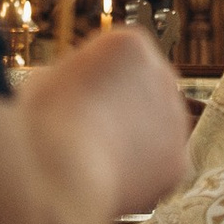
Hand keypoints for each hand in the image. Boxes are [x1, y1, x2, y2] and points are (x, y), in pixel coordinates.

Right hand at [20, 25, 190, 223]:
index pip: (115, 55)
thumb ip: (72, 80)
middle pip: (141, 87)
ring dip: (133, 138)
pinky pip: (158, 164)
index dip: (89, 79)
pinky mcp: (179, 160)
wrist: (64, 175)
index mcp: (128, 43)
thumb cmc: (44, 123)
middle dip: (120, 105)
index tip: (69, 99)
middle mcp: (163, 73)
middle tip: (85, 130)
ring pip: (153, 127)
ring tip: (94, 159)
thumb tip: (73, 93)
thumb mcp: (45, 81)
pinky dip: (140, 173)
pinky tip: (111, 179)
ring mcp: (176, 118)